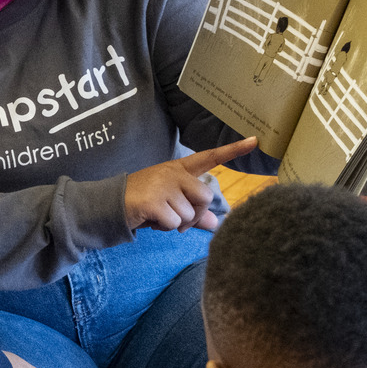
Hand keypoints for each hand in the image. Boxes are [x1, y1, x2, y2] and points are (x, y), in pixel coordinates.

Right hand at [124, 137, 259, 231]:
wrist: (111, 204)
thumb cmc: (144, 203)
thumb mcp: (171, 203)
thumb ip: (195, 213)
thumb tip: (216, 223)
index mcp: (179, 169)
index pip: (210, 157)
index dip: (233, 150)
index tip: (255, 140)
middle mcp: (173, 173)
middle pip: (205, 195)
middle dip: (194, 213)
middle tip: (177, 217)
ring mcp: (163, 184)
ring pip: (189, 213)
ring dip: (176, 222)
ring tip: (158, 215)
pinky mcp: (153, 200)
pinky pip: (174, 222)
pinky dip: (164, 227)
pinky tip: (152, 219)